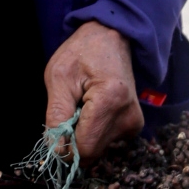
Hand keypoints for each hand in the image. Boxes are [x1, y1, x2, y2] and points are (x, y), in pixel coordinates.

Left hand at [44, 22, 144, 162]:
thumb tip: (56, 150)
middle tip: (69, 110)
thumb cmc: (82, 52)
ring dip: (83, 134)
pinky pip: (105, 141)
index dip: (64, 146)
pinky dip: (93, 131)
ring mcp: (134, 123)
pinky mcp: (134, 126)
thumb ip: (56, 115)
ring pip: (98, 148)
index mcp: (111, 101)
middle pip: (92, 151)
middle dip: (73, 139)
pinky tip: (92, 110)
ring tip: (82, 106)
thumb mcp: (59, 77)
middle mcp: (128, 116)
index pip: (85, 147)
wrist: (111, 38)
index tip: (55, 130)